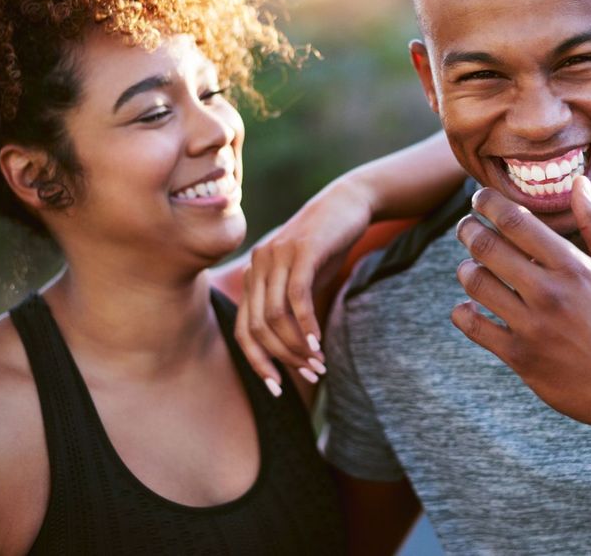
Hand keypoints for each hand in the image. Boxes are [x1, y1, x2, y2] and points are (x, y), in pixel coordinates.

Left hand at [234, 178, 372, 393]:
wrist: (348, 203)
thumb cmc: (326, 246)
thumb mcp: (304, 280)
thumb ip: (291, 309)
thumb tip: (291, 351)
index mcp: (253, 276)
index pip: (243, 330)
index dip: (257, 362)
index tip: (277, 387)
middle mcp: (257, 265)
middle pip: (256, 327)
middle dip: (281, 359)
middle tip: (310, 375)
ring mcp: (276, 255)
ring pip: (274, 315)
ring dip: (296, 346)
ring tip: (319, 363)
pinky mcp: (301, 250)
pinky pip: (296, 296)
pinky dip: (305, 324)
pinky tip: (318, 341)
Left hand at [453, 176, 590, 443]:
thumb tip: (578, 183)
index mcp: (573, 267)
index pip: (517, 222)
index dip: (489, 203)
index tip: (478, 197)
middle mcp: (548, 293)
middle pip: (487, 248)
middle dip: (468, 229)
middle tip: (465, 226)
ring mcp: (531, 326)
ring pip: (476, 283)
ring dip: (465, 269)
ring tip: (469, 265)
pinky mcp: (519, 356)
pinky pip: (473, 326)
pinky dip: (462, 312)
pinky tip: (468, 306)